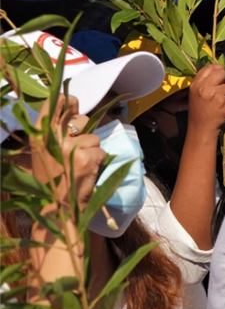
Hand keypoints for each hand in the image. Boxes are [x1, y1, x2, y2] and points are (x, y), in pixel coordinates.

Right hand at [31, 95, 105, 209]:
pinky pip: (101, 150)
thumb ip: (57, 132)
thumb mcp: (46, 153)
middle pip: (81, 119)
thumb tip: (75, 111)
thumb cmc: (54, 181)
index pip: (54, 103)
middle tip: (79, 149)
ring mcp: (71, 147)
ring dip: (92, 150)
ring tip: (80, 166)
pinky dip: (99, 161)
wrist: (58, 208)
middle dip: (85, 131)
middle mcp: (53, 138)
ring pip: (94, 137)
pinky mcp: (87, 157)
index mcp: (39, 135)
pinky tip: (87, 172)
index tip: (73, 104)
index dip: (68, 100)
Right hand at [188, 64, 224, 134]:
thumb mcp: (196, 94)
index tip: (221, 78)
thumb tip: (221, 71)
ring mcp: (214, 95)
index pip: (210, 67)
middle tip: (224, 89)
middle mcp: (204, 88)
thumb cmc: (200, 112)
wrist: (201, 130)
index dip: (218, 71)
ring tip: (222, 103)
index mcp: (196, 84)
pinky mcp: (223, 104)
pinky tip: (224, 111)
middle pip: (222, 72)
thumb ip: (205, 83)